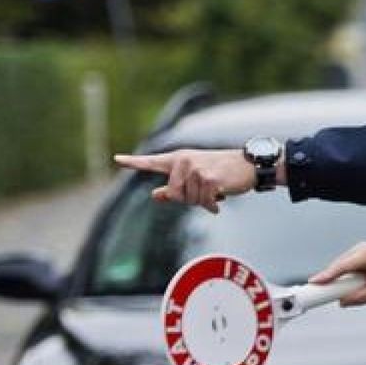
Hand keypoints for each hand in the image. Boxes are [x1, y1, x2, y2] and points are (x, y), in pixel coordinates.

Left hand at [113, 149, 253, 212]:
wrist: (248, 165)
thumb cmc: (222, 172)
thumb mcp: (196, 178)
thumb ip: (174, 188)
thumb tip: (155, 195)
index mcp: (178, 159)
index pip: (152, 162)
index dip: (134, 162)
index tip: (117, 159)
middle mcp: (184, 161)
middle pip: (174, 195)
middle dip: (190, 199)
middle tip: (206, 191)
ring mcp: (196, 169)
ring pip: (190, 201)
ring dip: (204, 202)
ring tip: (217, 189)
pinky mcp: (209, 179)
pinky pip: (204, 203)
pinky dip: (213, 205)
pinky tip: (222, 198)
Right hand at [309, 242, 365, 306]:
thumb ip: (360, 298)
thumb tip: (341, 302)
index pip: (342, 267)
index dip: (327, 275)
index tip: (314, 283)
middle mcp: (361, 249)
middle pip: (338, 266)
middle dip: (328, 279)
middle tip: (315, 294)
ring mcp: (359, 250)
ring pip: (340, 265)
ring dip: (335, 278)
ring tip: (329, 292)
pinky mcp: (359, 254)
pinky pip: (345, 266)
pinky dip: (341, 275)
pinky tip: (338, 285)